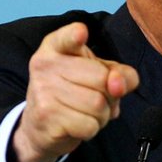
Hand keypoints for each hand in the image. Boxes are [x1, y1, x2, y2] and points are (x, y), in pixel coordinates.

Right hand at [10, 22, 139, 161]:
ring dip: (102, 115)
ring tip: (85, 112)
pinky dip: (92, 129)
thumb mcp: (100, 74)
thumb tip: (118, 84)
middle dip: (110, 96)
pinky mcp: (46, 116)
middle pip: (102, 79)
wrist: (40, 125)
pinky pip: (89, 125)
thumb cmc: (75, 92)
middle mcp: (46, 65)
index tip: (81, 32)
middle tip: (94, 98)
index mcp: (57, 47)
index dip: (75, 35)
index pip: (66, 38)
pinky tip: (77, 124)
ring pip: (98, 105)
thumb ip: (120, 73)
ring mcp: (43, 90)